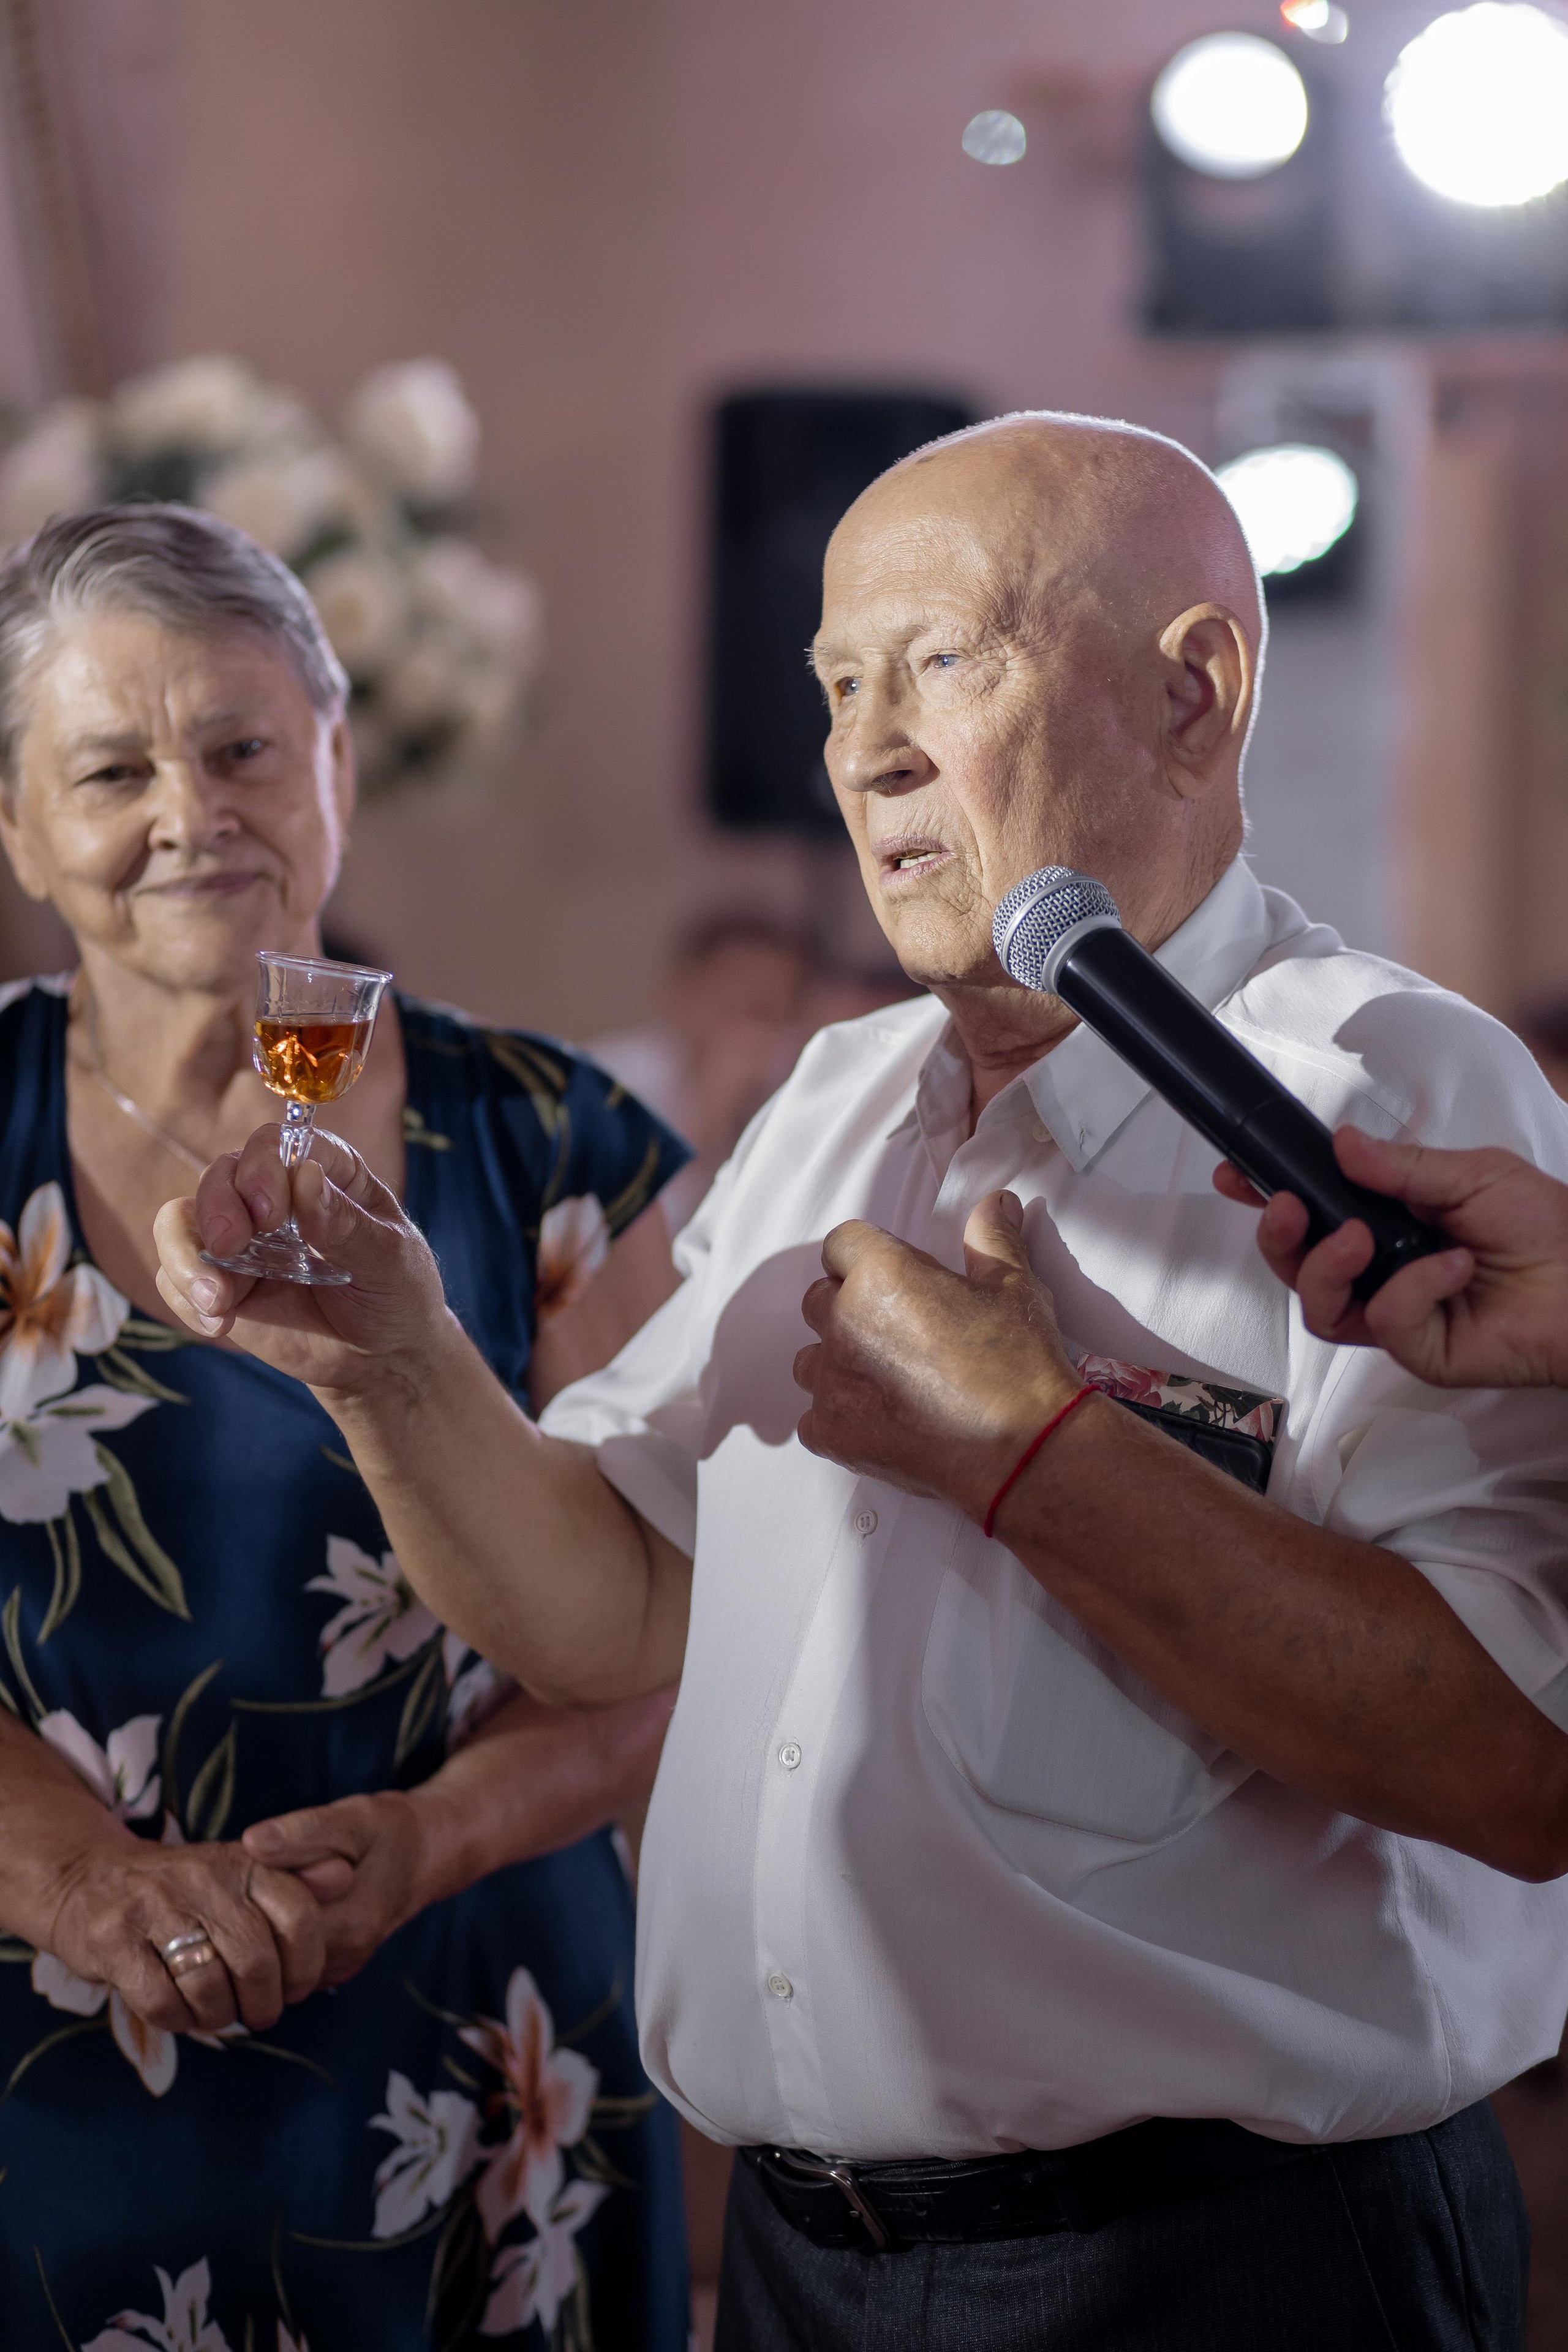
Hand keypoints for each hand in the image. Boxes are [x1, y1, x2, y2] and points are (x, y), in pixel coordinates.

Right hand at [44, 1830, 325, 2036]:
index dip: (306, 1965)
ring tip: (216, 2013)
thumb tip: (345, 1878)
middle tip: (257, 2014)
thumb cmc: (180, 1889)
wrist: (87, 1879)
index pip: (298, 1915)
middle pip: (256, 1960)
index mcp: (242, 1860)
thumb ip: (294, 1881)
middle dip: (263, 2003)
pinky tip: (178, 2012)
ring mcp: (152, 1906)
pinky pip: (160, 2002)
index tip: (298, 1989)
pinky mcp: (111, 1940)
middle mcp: (201, 1876)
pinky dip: (176, 2020)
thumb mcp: (239, 1873)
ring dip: (218, 2016)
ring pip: (208, 1986)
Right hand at [153, 1125, 455, 1400]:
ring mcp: (243, 1238)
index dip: (263, 1166)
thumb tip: (305, 1175)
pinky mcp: (220, 1281)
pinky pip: (174, 1275)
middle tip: (232, 1245)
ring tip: (217, 1301)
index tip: (269, 1213)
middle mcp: (275, 1196)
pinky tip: (218, 1324)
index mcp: (325, 1173)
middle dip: (217, 1205)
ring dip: (185, 1255)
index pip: (277, 1144)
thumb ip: (345, 1224)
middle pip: (221, 1174)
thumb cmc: (397, 1295)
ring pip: (181, 1219)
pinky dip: (184, 1297)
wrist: (381, 1360)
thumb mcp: (389, 1260)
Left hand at [243, 1791, 428, 1986]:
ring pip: (277, 1957)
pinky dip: (278, 1934)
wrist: (424, 1855)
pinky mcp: (331, 1969)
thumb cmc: (388, 1831)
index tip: (258, 1860)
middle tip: (262, 1868)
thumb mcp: (352, 1819)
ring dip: (266, 1923)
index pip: (273, 1926)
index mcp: (350, 1924)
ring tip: (277, 1883)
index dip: (254, 1893)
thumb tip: (253, 1842)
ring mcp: (338, 1969)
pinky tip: (286, 1902)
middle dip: (257, 1910)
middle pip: (271, 1946)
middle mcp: (344, 1957)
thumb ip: (305, 1832)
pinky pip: (288, 1960)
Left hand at [794, 1191, 1081, 1521]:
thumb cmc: (1018, 1364)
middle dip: (848, 1307)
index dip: (865, 1256)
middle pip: (819, 1299)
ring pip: (810, 1359)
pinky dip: (840, 1416)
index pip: (842, 1243)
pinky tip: (880, 1420)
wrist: (1023, 1449)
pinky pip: (813, 1416)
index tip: (889, 1275)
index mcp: (882, 1274)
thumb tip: (996, 1203)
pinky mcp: (832, 1432)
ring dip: (839, 1362)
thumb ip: (992, 1238)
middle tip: (897, 1330)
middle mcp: (845, 1322)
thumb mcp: (1013, 1286)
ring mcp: (833, 1381)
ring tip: (888, 1379)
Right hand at [1212, 1127, 1567, 1387]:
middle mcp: (1381, 1268)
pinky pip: (1382, 1319)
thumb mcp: (1472, 1174)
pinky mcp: (1413, 1349)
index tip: (1236, 1175)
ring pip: (1318, 1304)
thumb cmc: (1545, 1227)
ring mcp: (1394, 1311)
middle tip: (1288, 1207)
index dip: (1268, 1195)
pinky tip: (1453, 1268)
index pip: (1314, 1210)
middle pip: (1297, 1264)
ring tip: (1360, 1239)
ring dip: (1326, 1266)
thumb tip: (1342, 1144)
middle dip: (1278, 1235)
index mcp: (1389, 1219)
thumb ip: (1402, 1166)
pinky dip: (1412, 1288)